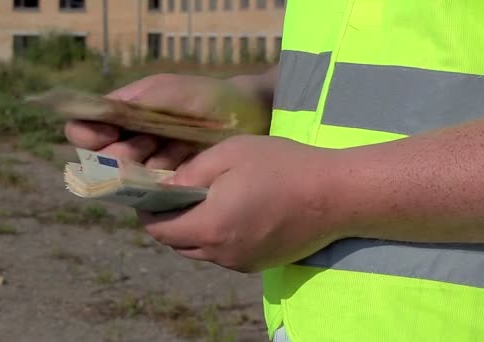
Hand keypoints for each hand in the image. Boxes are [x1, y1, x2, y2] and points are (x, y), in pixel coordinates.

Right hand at [64, 73, 271, 169]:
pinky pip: (150, 194)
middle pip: (100, 162)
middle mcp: (127, 143)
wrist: (244, 116)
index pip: (82, 131)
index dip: (88, 135)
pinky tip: (180, 172)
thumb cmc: (203, 96)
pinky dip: (161, 185)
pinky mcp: (166, 185)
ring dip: (142, 170)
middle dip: (120, 156)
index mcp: (120, 116)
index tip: (110, 133)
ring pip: (124, 181)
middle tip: (149, 144)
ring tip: (171, 153)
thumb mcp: (166, 91)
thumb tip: (97, 116)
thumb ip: (133, 101)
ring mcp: (146, 166)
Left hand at [138, 135, 346, 272]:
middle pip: (177, 244)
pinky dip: (218, 237)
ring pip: (200, 251)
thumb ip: (191, 173)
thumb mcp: (230, 153)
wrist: (335, 195)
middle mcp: (221, 253)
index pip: (159, 230)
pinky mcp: (258, 266)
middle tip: (178, 194)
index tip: (151, 192)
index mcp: (210, 226)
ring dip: (194, 230)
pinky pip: (224, 254)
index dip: (148, 211)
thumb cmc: (282, 166)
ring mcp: (241, 263)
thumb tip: (164, 186)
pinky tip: (234, 214)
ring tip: (207, 201)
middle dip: (170, 221)